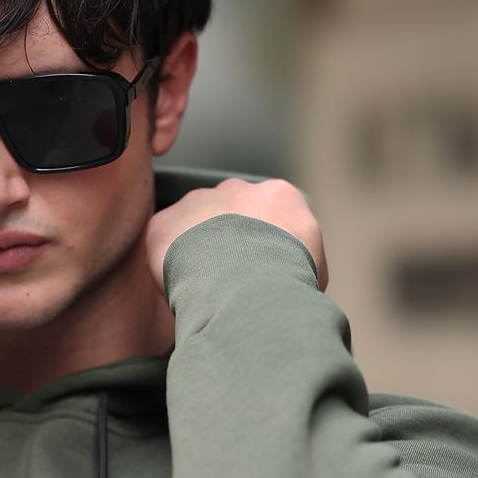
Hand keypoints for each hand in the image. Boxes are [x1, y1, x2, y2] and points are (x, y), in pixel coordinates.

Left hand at [146, 177, 328, 295]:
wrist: (250, 286)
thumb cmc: (288, 282)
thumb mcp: (316, 268)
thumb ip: (300, 259)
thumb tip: (295, 274)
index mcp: (277, 196)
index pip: (267, 214)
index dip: (262, 245)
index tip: (258, 269)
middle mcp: (235, 189)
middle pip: (227, 214)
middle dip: (225, 242)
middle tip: (226, 278)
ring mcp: (195, 203)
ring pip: (190, 226)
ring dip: (193, 251)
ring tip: (203, 286)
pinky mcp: (163, 225)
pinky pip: (161, 246)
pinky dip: (166, 267)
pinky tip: (180, 288)